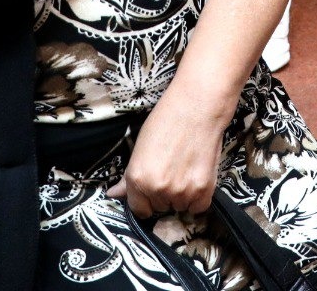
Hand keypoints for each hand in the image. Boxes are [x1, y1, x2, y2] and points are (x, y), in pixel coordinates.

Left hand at [107, 81, 226, 216]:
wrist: (197, 105)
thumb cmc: (167, 120)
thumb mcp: (140, 146)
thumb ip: (129, 176)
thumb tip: (114, 195)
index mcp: (137, 178)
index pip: (139, 209)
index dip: (146, 199)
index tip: (154, 188)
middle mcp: (157, 189)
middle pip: (161, 207)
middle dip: (165, 193)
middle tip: (173, 169)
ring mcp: (181, 191)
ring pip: (180, 206)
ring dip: (183, 194)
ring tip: (186, 167)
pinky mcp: (203, 189)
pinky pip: (198, 207)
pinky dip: (199, 197)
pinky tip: (197, 175)